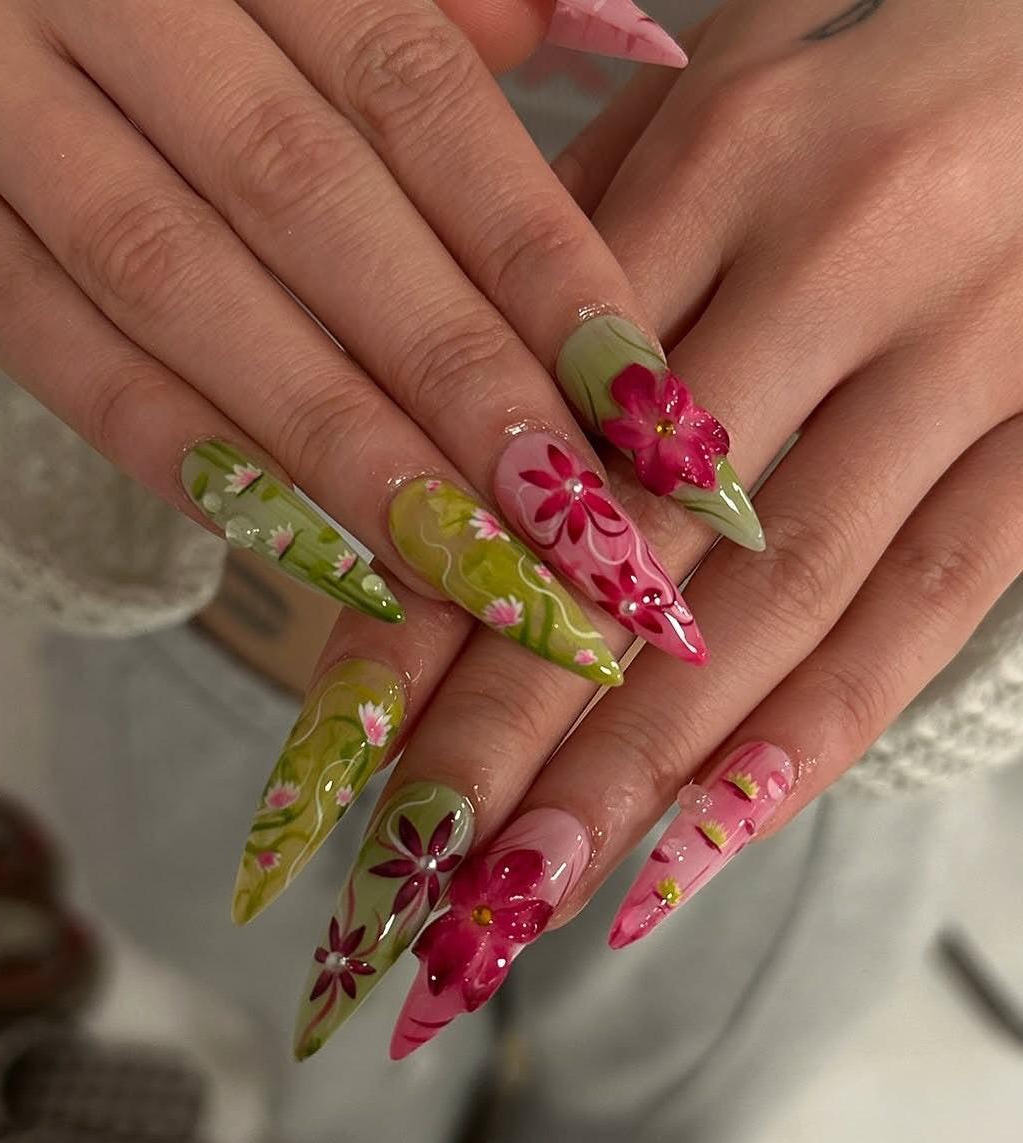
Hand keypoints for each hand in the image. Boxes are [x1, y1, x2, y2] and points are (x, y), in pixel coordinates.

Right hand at [0, 0, 696, 675]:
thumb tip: (587, 49)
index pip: (418, 97)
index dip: (536, 254)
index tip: (640, 403)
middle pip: (312, 206)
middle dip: (452, 382)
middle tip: (572, 528)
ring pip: (177, 285)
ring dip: (329, 447)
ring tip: (460, 571)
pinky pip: (40, 331)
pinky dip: (170, 445)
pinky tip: (297, 543)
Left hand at [253, 0, 1021, 1057]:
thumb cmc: (864, 84)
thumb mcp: (705, 99)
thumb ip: (573, 248)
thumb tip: (437, 431)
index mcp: (723, 160)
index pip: (541, 421)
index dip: (444, 580)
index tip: (355, 726)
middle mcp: (844, 260)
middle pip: (651, 535)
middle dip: (524, 714)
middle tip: (424, 859)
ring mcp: (967, 358)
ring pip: (787, 596)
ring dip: (654, 759)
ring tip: (539, 884)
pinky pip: (939, 599)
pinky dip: (827, 724)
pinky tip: (721, 831)